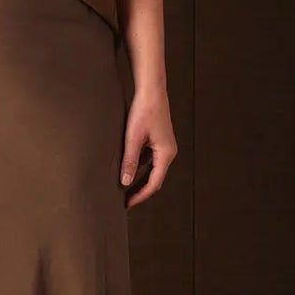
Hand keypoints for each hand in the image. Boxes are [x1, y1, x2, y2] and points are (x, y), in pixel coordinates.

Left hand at [119, 89, 175, 207]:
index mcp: (166, 154)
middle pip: (155, 179)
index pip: (154, 183)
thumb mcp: (133, 137)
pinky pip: (150, 160)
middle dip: (141, 191)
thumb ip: (129, 160)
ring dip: (140, 180)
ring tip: (125, 189)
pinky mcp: (159, 141)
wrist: (151, 90)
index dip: (140, 196)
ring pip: (152, 170)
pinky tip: (127, 170)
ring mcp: (165, 147)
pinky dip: (140, 168)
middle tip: (125, 202)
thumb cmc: (144, 110)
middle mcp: (168, 152)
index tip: (128, 204)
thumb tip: (125, 182)